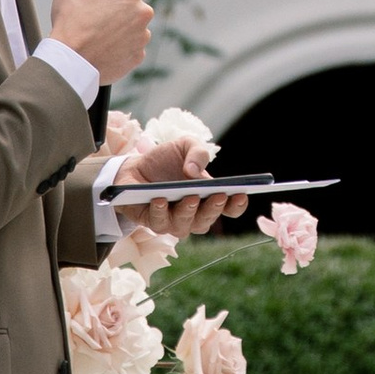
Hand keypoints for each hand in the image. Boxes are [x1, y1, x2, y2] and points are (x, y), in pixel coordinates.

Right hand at [51, 0, 153, 84]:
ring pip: (134, 30)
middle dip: (119, 14)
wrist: (71, 61)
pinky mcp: (139, 56)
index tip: (101, 3)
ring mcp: (143, 36)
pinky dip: (120, 50)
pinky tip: (103, 50)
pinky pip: (131, 49)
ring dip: (121, 32)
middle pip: (133, 9)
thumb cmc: (69, 25)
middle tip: (98, 21)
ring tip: (99, 38)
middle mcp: (142, 12)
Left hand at [111, 138, 248, 239]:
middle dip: (214, 209)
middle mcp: (194, 214)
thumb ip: (197, 152)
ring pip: (185, 227)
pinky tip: (160, 199)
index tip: (241, 194)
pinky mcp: (152, 222)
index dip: (237, 205)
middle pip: (207, 220)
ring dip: (189, 212)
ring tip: (190, 197)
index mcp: (208, 197)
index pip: (229, 209)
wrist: (134, 166)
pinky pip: (159, 223)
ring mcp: (173, 221)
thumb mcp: (185, 146)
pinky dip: (161, 212)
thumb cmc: (165, 160)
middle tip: (218, 196)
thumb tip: (196, 172)